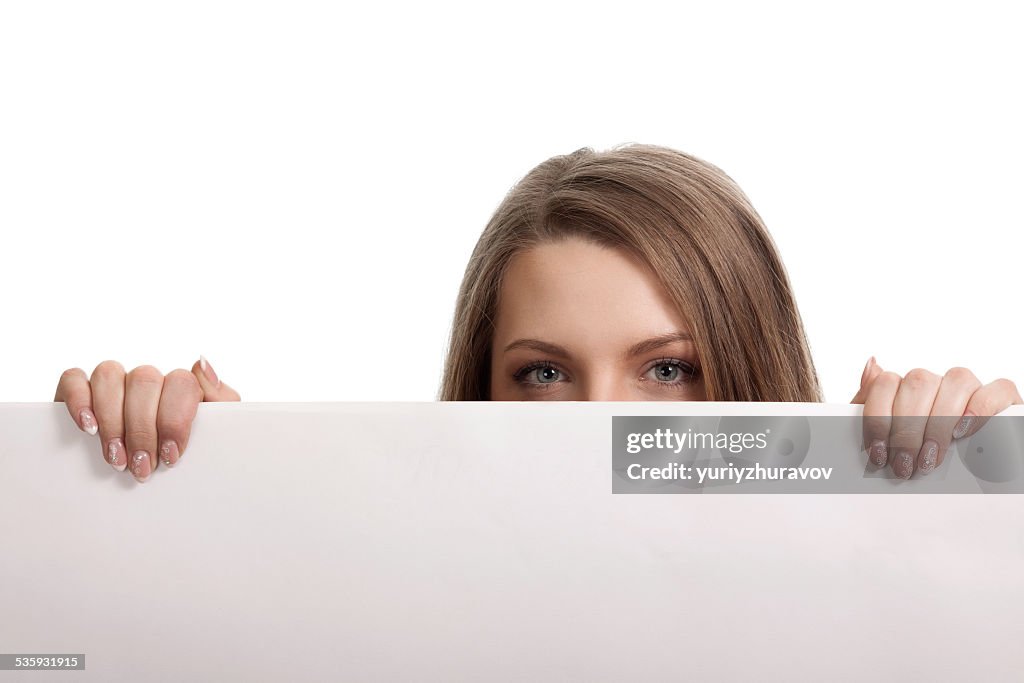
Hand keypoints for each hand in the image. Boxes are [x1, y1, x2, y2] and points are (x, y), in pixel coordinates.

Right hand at [54, 356, 239, 482]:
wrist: (160, 482)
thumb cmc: (190, 454)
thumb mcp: (214, 432)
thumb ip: (220, 398)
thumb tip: (201, 363)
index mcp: (180, 386)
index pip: (180, 381)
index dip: (174, 419)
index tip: (171, 455)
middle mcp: (147, 380)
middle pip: (144, 381)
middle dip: (143, 429)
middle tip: (143, 466)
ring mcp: (114, 383)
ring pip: (110, 375)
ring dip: (113, 420)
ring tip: (118, 459)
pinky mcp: (80, 390)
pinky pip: (74, 378)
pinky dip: (80, 401)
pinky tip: (89, 428)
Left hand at [851, 357, 1020, 478]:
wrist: (965, 476)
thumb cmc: (916, 454)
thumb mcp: (886, 433)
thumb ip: (872, 400)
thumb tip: (873, 364)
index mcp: (907, 388)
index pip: (887, 382)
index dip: (877, 419)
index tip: (878, 453)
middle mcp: (938, 383)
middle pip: (918, 383)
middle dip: (906, 430)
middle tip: (904, 464)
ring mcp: (970, 389)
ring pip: (956, 381)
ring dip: (938, 422)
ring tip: (929, 458)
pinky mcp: (1002, 399)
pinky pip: (997, 389)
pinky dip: (979, 409)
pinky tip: (962, 432)